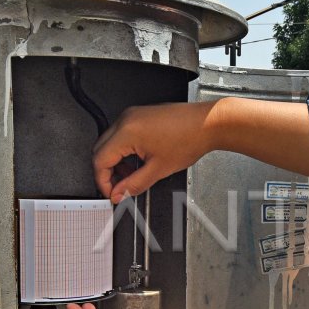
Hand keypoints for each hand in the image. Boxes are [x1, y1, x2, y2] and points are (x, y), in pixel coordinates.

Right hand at [93, 100, 217, 201]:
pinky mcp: (138, 115)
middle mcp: (125, 120)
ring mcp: (131, 115)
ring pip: (110, 142)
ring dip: (115, 161)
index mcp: (127, 132)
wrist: (208, 124)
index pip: (100, 160)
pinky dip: (124, 150)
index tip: (112, 192)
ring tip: (131, 175)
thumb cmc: (190, 139)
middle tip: (120, 187)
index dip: (103, 180)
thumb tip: (119, 193)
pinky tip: (137, 161)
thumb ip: (134, 184)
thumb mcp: (159, 169)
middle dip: (107, 172)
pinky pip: (121, 134)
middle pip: (100, 150)